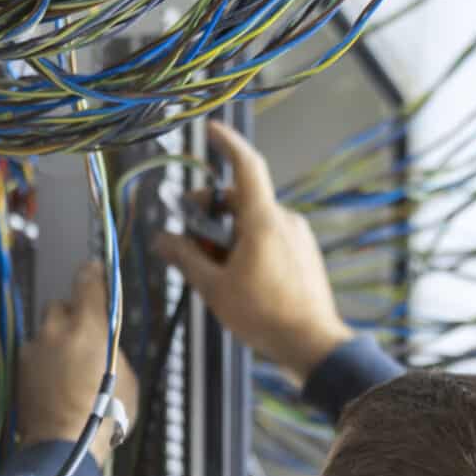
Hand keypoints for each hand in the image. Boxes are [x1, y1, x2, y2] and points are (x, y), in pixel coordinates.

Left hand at [19, 262, 140, 464]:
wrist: (65, 444)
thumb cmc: (106, 413)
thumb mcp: (127, 377)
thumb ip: (112, 349)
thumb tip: (103, 342)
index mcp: (89, 326)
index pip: (87, 282)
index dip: (92, 273)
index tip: (94, 269)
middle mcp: (57, 330)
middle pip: (61, 306)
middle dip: (72, 316)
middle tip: (84, 337)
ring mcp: (34, 348)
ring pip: (45, 331)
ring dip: (55, 340)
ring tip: (68, 366)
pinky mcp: (20, 368)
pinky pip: (34, 353)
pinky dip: (43, 360)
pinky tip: (54, 381)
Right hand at [152, 120, 351, 380]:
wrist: (313, 344)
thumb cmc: (265, 316)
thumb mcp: (214, 287)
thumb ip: (186, 258)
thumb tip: (162, 240)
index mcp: (264, 220)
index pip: (246, 166)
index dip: (227, 143)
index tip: (212, 131)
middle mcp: (285, 221)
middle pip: (240, 200)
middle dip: (210, 212)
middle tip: (188, 238)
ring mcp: (298, 238)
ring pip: (254, 222)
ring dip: (227, 235)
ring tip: (212, 269)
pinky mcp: (303, 255)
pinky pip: (269, 238)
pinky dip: (247, 246)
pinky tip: (235, 276)